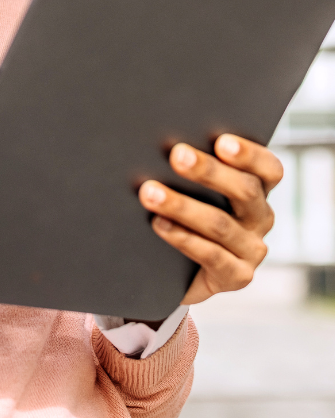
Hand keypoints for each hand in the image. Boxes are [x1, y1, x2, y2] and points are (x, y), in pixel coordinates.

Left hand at [138, 135, 283, 305]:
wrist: (175, 270)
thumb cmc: (183, 216)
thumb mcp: (194, 191)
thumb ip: (193, 170)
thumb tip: (170, 148)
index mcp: (258, 190)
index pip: (268, 169)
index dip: (249, 154)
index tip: (221, 142)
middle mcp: (261, 218)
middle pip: (245, 191)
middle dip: (208, 171)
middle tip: (177, 156)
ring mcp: (252, 250)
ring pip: (220, 223)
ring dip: (182, 205)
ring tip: (150, 193)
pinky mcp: (238, 276)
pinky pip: (211, 255)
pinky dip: (182, 237)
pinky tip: (158, 224)